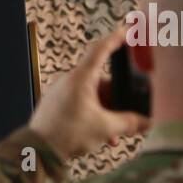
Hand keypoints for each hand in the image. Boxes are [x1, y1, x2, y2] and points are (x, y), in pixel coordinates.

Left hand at [28, 29, 149, 159]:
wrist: (37, 152)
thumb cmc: (67, 134)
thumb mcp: (105, 128)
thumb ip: (128, 123)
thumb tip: (145, 123)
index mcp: (81, 78)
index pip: (102, 48)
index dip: (117, 38)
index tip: (129, 30)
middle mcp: (70, 81)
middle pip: (102, 81)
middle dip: (117, 99)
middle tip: (128, 114)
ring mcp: (61, 93)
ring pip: (92, 97)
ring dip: (106, 113)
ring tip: (114, 134)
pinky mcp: (56, 106)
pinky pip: (81, 106)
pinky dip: (93, 117)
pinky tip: (101, 136)